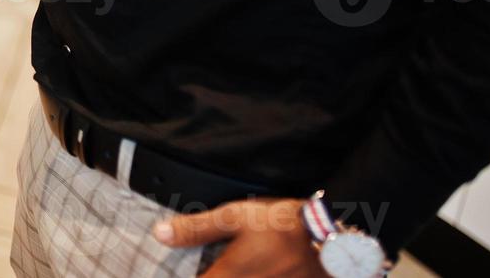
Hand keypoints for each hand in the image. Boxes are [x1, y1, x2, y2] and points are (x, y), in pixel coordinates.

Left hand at [155, 198, 326, 277]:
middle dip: (210, 275)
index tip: (166, 273)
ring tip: (233, 267)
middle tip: (211, 264)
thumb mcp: (235, 217)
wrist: (329, 241)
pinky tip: (250, 271)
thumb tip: (160, 234)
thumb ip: (196, 229)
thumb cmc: (281, 227)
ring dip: (227, 276)